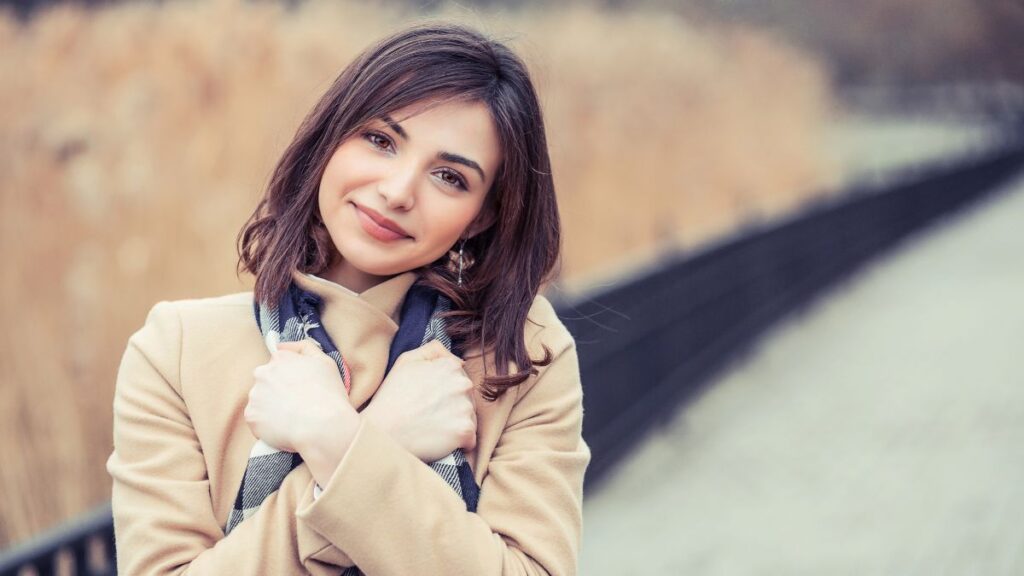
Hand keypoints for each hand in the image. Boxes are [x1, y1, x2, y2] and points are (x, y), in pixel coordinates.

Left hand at [245, 339, 357, 453]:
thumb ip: (304, 347)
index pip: (277, 363)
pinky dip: (267, 425)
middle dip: (277, 390)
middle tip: (296, 403)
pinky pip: (257, 420)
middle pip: (266, 381)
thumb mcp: (325, 362)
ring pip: (260, 401)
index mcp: (280, 359)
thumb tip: (281, 346)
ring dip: (271, 407)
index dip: (289, 376)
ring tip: (292, 418)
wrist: (324, 426)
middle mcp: (262, 373)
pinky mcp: (251, 416)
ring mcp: (255, 395)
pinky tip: (284, 428)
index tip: (298, 387)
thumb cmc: (328, 395)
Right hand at [362, 339, 477, 462]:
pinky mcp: (465, 431)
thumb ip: (434, 350)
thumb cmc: (392, 397)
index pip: (460, 379)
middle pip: (467, 398)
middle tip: (430, 415)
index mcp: (451, 366)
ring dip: (457, 424)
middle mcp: (463, 384)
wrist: (382, 431)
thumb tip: (460, 361)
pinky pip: (470, 439)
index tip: (431, 399)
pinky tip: (441, 441)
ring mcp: (465, 408)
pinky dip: (460, 443)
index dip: (445, 390)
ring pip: (469, 417)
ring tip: (434, 428)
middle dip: (454, 406)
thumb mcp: (406, 361)